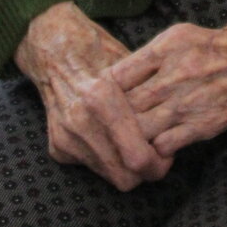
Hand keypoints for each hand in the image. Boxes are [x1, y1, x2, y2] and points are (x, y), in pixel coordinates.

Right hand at [14, 1, 172, 189]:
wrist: (53, 51)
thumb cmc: (98, 50)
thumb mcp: (129, 65)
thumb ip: (148, 98)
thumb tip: (174, 125)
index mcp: (101, 98)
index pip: (137, 156)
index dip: (159, 162)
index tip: (169, 152)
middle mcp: (80, 122)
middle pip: (125, 176)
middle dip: (146, 171)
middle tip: (159, 156)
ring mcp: (66, 138)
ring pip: (109, 176)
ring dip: (127, 167)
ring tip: (139, 146)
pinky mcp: (57, 147)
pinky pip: (92, 166)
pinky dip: (107, 158)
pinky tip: (113, 138)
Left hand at [108, 14, 226, 158]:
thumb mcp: (187, 35)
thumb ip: (155, 55)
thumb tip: (121, 75)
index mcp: (169, 44)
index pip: (114, 75)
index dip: (101, 94)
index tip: (99, 103)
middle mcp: (176, 71)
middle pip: (121, 107)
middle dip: (111, 120)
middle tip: (106, 129)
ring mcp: (190, 100)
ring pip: (138, 130)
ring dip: (131, 139)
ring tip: (128, 142)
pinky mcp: (205, 125)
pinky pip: (163, 146)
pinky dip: (155, 151)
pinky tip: (157, 147)